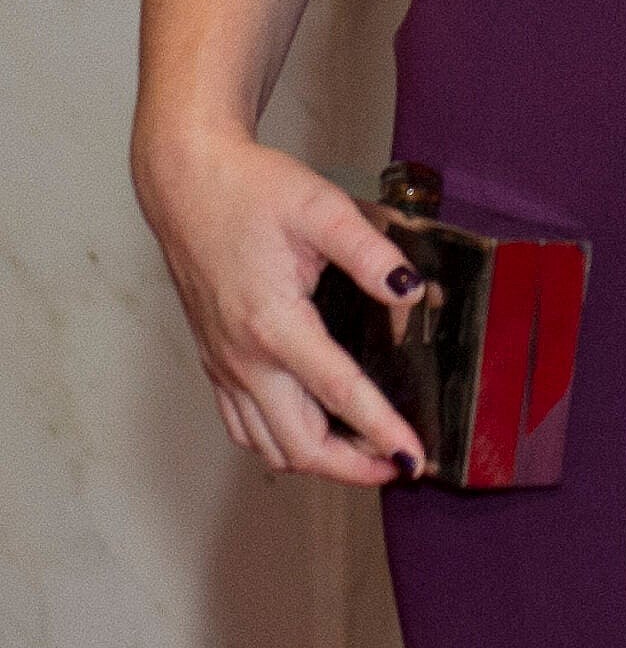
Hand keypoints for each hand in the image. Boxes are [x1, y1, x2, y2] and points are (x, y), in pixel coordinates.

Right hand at [134, 126, 428, 483]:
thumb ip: (370, 252)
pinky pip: (245, 428)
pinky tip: (311, 427)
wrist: (187, 183)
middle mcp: (244, 358)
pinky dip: (281, 443)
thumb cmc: (250, 191)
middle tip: (398, 463)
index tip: (413, 459)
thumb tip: (410, 290)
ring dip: (318, 461)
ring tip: (364, 451)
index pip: (339, 395)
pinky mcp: (215, 362)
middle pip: (301, 445)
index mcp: (274, 324)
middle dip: (354, 466)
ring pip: (270, 446)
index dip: (382, 432)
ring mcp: (225, 366)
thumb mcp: (321, 206)